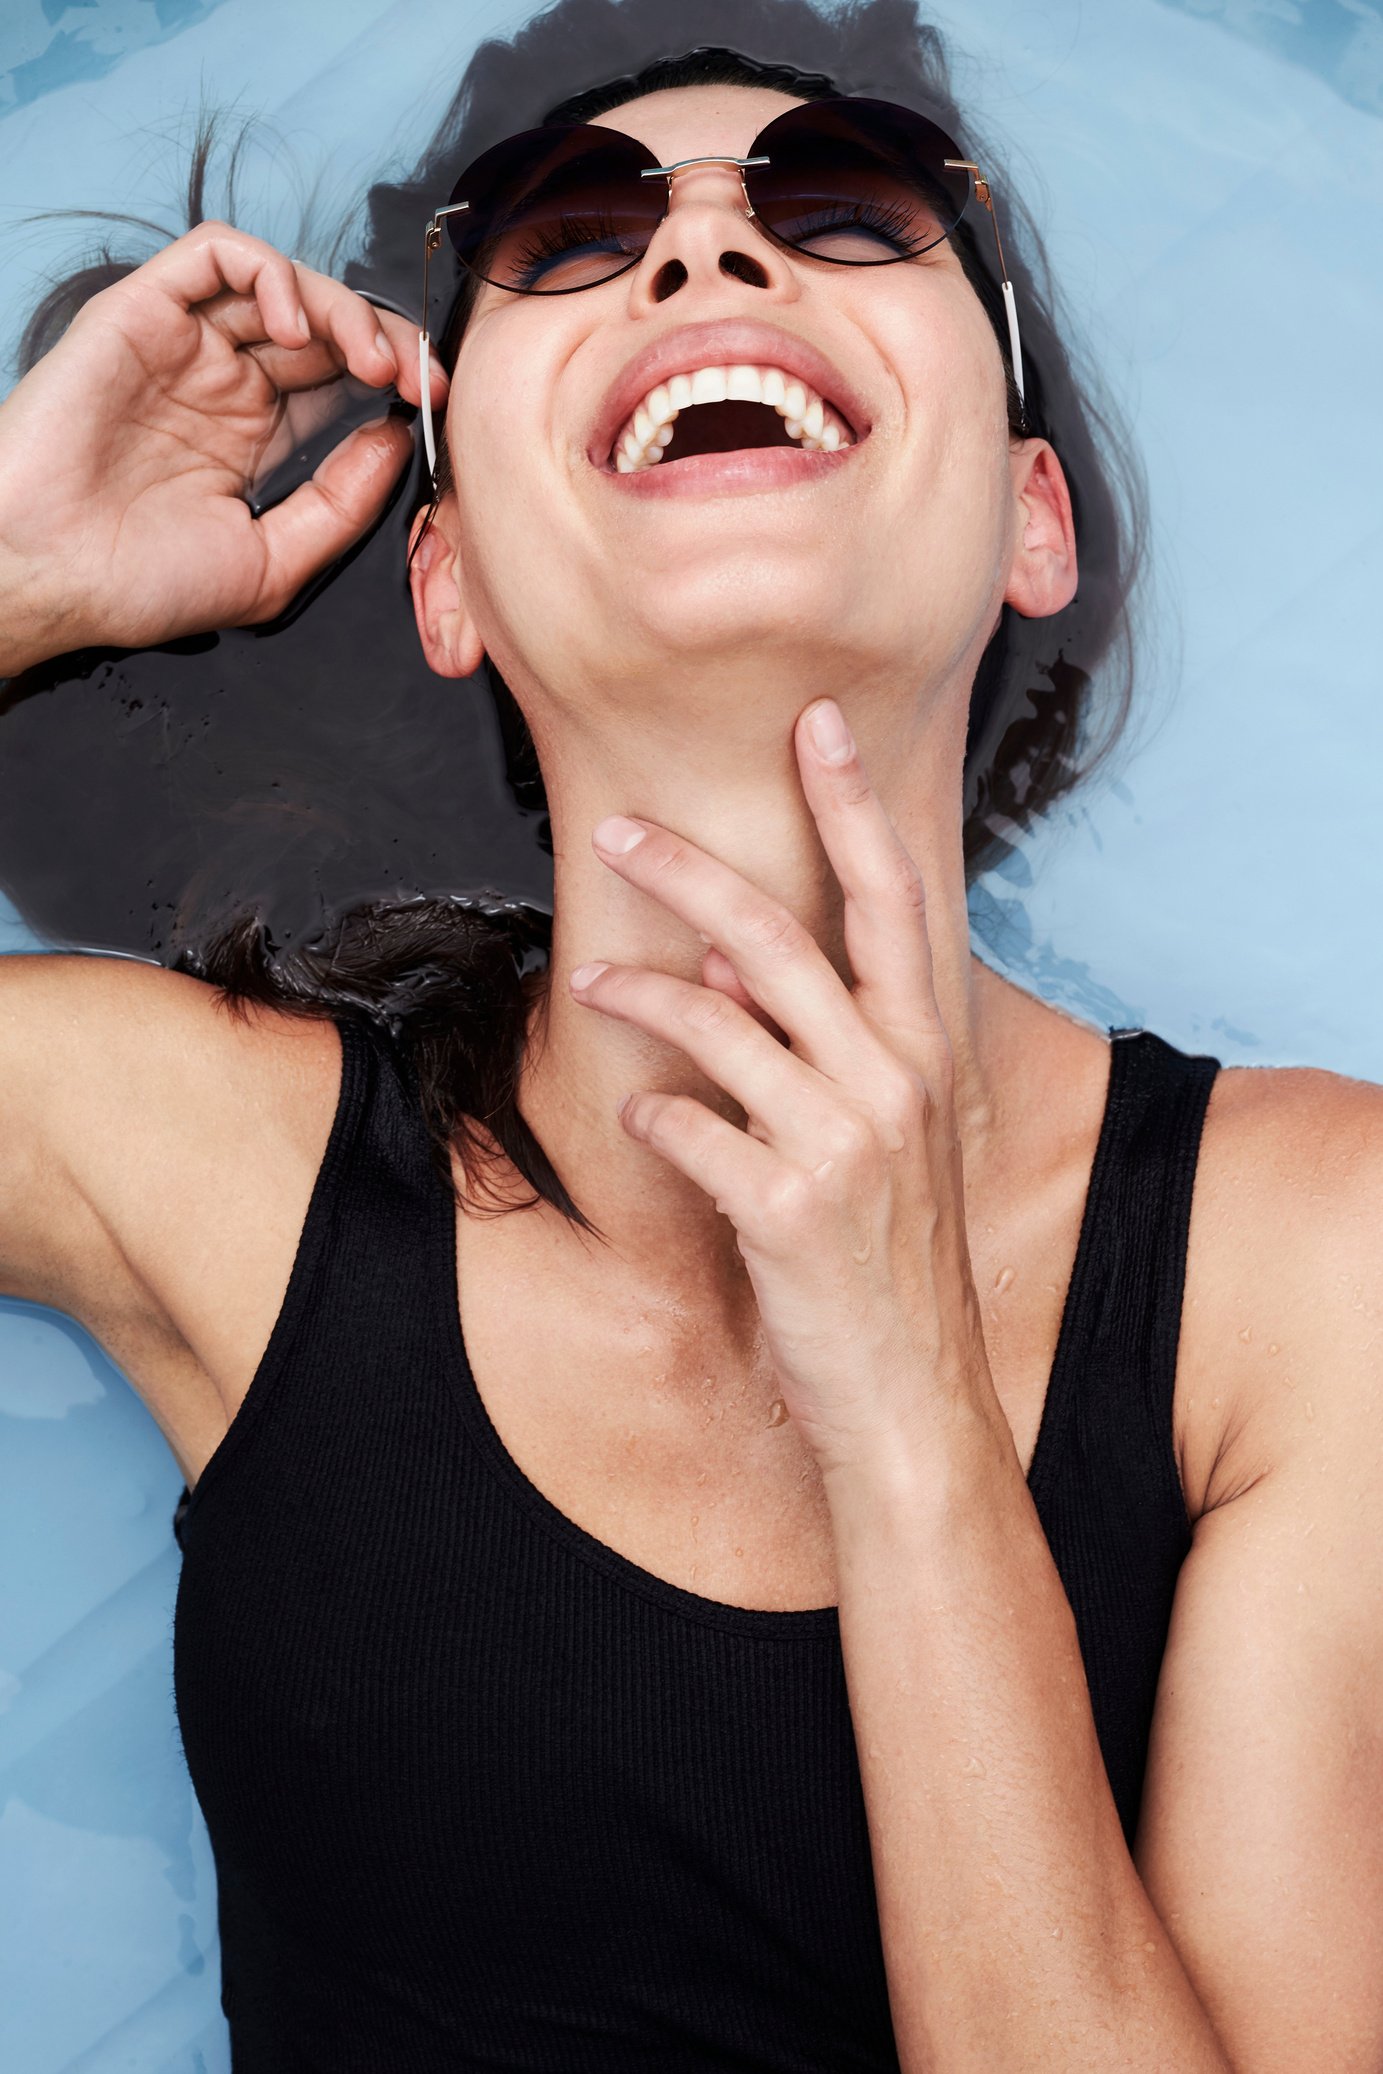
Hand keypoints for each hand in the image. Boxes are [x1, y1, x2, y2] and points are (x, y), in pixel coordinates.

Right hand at [0, 220, 448, 669]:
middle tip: (417, 374)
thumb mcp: (273, 562)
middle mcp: (222, 382)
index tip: (437, 401)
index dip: (394, 378)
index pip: (340, 380)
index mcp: (252, 436)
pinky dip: (268, 271)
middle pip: (323, 328)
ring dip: (340, 308)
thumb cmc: (140, 584)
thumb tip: (396, 442)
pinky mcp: (141, 311)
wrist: (48, 576)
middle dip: (384, 340)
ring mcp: (183, 344)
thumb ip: (340, 505)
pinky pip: (214, 255)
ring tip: (367, 357)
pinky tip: (296, 325)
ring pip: (281, 285)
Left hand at [568, 698, 994, 1481]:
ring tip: (589, 974)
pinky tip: (642, 1116)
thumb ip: (822, 1043)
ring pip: (720, 1020)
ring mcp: (846, 1145)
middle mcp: (896, 1081)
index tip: (816, 724)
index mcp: (926, 1051)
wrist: (913, 1400)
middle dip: (691, 869)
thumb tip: (731, 963)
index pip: (893, 899)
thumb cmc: (891, 1259)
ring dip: (642, 989)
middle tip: (613, 824)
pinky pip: (691, 1127)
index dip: (854, 804)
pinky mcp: (788, 1208)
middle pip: (782, 936)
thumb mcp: (883, 1140)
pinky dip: (654, 1112)